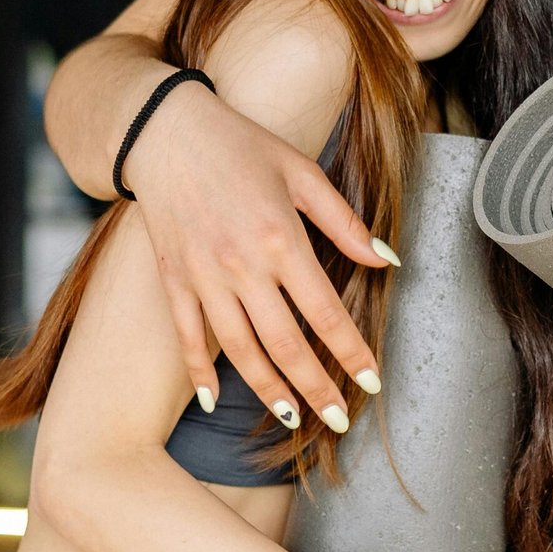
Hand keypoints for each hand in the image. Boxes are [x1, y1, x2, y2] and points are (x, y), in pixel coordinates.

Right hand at [121, 83, 393, 421]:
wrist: (165, 131)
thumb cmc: (241, 146)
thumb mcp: (303, 173)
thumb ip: (345, 222)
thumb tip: (388, 259)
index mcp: (281, 240)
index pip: (326, 313)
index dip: (352, 353)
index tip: (373, 382)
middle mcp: (242, 267)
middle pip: (286, 343)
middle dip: (317, 388)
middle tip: (340, 420)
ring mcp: (203, 277)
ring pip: (240, 349)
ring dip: (268, 389)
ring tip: (292, 419)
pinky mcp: (172, 279)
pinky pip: (186, 336)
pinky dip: (199, 371)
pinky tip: (214, 400)